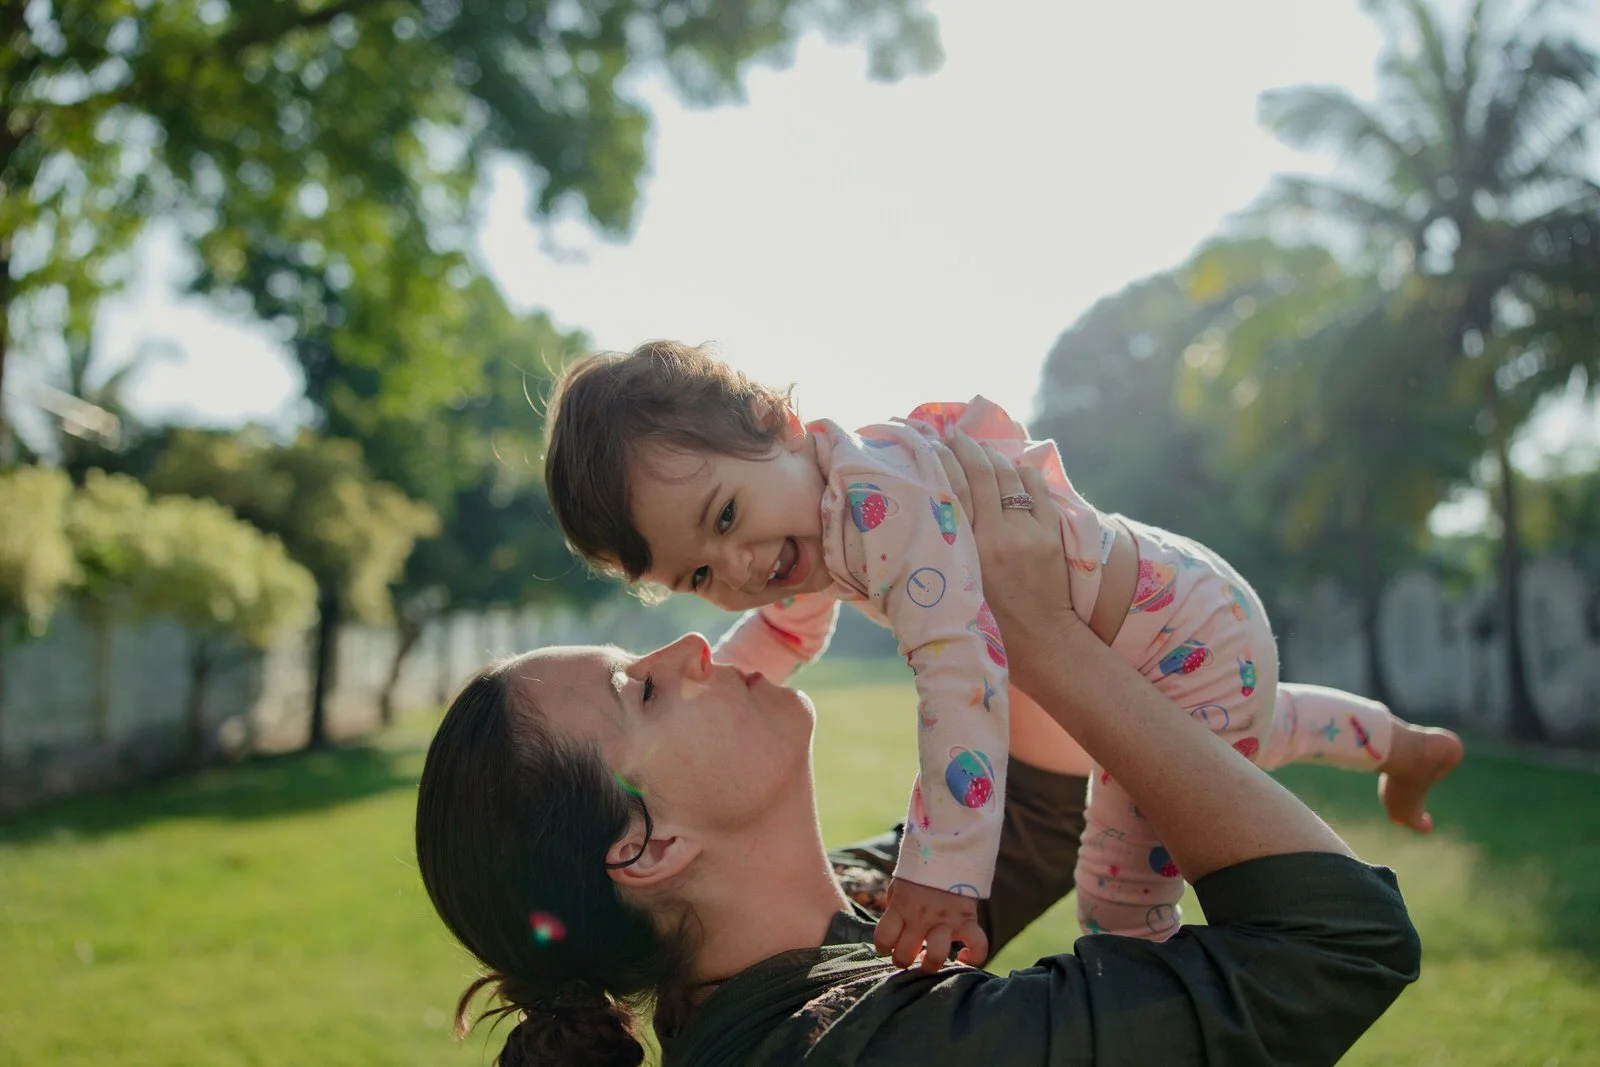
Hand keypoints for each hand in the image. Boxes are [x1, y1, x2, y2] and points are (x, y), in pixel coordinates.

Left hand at [873, 877, 989, 972]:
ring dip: (930, 964)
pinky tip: (963, 957)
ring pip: (935, 956)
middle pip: (904, 955)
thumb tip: (891, 934)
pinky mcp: (967, 919)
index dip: (882, 947)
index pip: (882, 938)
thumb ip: (895, 909)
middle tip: (909, 953)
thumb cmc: (921, 871)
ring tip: (928, 959)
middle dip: (903, 960)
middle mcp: (920, 916)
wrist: (949, 848)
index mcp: (901, 906)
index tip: (888, 945)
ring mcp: (945, 919)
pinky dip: (974, 957)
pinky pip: (977, 945)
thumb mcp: (899, 886)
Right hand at [931, 433, 1079, 694]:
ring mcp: (1028, 531)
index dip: (941, 461)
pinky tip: (1013, 466)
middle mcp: (998, 535)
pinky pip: (1036, 489)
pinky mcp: (1051, 532)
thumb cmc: (988, 620)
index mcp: (969, 550)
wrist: (1041, 638)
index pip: (952, 490)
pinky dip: (1023, 473)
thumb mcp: (956, 584)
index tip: (930, 445)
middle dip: (965, 448)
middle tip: (951, 436)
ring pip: (1009, 476)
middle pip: (980, 473)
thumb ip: (944, 551)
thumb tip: (924, 520)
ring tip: (978, 447)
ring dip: (992, 456)